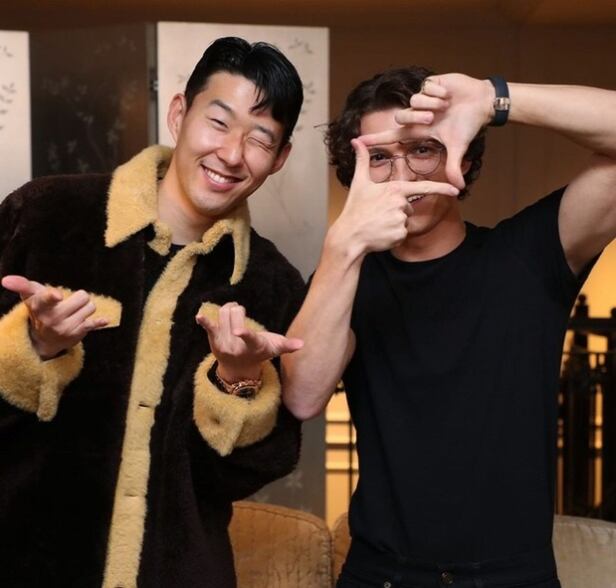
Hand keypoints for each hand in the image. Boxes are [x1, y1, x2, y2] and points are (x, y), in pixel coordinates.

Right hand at [1, 275, 107, 359]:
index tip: (56, 296)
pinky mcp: (78, 334)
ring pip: (91, 307)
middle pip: (83, 297)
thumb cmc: (40, 310)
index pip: (46, 298)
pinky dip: (99, 322)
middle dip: (79, 297)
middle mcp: (53, 318)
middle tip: (69, 303)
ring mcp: (66, 327)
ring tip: (73, 313)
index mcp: (41, 306)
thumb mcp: (31, 297)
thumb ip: (22, 285)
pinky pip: (94, 323)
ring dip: (85, 308)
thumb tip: (5, 279)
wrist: (44, 338)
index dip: (52, 296)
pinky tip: (104, 321)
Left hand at [196, 302, 303, 381]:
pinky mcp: (214, 340)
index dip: (244, 334)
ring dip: (229, 309)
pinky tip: (199, 317)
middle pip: (235, 314)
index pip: (249, 338)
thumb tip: (302, 344)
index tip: (239, 331)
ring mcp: (224, 343)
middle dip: (239, 309)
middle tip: (242, 313)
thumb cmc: (260, 353)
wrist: (239, 368)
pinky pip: (209, 327)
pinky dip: (204, 321)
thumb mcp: (275, 349)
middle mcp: (236, 345)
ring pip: (223, 313)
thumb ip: (287, 345)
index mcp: (253, 346)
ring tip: (234, 314)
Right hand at [329, 138, 459, 256]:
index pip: (423, 187)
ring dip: (393, 225)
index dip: (442, 188)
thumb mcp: (359, 183)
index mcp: (394, 189)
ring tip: (377, 224)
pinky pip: (402, 235)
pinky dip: (392, 237)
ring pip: (404, 222)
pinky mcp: (400, 235)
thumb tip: (356, 141)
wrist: (349, 237)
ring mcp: (401, 220)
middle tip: (377, 215)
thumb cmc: (354, 210)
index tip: (456, 190)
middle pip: (407, 207)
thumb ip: (362, 161)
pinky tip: (380, 234)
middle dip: (396, 212)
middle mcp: (400, 204)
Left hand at [359, 74, 493, 188]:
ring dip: (431, 103)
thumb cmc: (468, 124)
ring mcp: (423, 99)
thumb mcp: (458, 147)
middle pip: (401, 117)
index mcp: (420, 130)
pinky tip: (448, 94)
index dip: (376, 139)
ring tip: (446, 105)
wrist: (482, 102)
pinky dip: (439, 92)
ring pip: (414, 100)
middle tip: (434, 117)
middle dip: (417, 117)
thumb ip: (453, 166)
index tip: (358, 142)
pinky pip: (426, 87)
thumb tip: (459, 188)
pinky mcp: (430, 83)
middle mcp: (417, 114)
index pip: (393, 136)